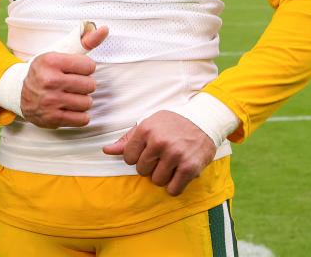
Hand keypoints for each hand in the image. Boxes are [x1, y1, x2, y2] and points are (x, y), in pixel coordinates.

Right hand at [20, 25, 107, 128]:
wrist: (20, 94)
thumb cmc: (45, 71)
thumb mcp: (60, 53)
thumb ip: (85, 41)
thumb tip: (104, 29)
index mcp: (51, 61)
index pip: (89, 66)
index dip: (85, 68)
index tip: (75, 70)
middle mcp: (49, 80)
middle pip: (90, 85)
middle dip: (84, 85)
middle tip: (72, 84)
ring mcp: (50, 101)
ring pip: (87, 103)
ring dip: (82, 101)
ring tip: (70, 96)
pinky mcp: (52, 118)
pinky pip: (82, 119)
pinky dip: (80, 115)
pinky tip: (70, 108)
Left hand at [102, 111, 216, 195]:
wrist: (204, 121)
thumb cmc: (172, 124)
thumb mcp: (148, 124)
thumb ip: (127, 139)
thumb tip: (106, 150)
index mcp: (145, 129)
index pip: (128, 158)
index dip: (136, 158)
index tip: (147, 152)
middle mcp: (159, 142)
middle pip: (142, 170)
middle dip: (150, 167)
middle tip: (161, 158)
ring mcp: (175, 155)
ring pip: (156, 181)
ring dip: (162, 177)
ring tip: (170, 165)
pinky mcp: (189, 167)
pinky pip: (173, 189)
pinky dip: (174, 187)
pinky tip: (178, 175)